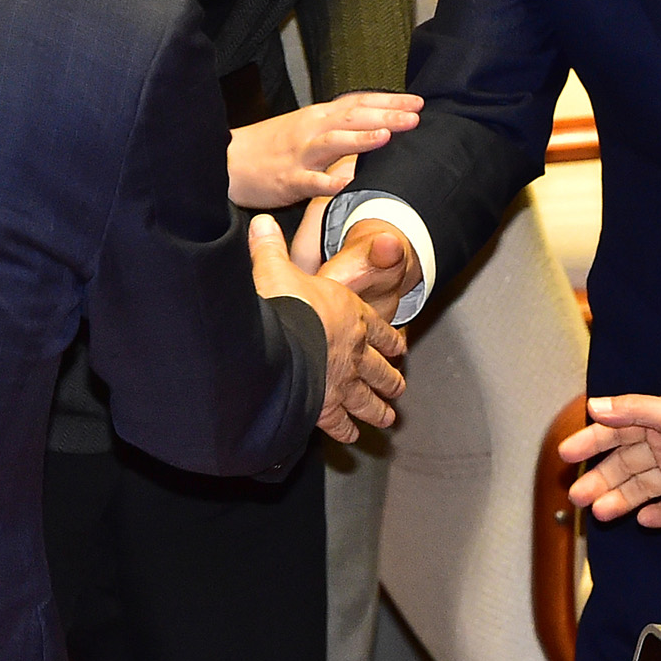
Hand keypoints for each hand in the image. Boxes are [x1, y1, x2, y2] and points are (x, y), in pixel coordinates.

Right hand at [226, 92, 422, 208]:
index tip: (417, 102)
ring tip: (387, 137)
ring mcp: (301, 155)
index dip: (388, 100)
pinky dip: (329, 183)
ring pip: (334, 143)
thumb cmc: (271, 146)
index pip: (359, 102)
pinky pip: (311, 182)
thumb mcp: (306, 128)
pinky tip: (346, 184)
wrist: (229, 161)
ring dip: (361, 139)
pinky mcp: (289, 180)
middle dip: (386, 115)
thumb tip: (376, 123)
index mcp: (319, 116)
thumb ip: (338, 125)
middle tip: (415, 116)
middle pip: (353, 118)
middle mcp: (313, 130)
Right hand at [248, 214, 405, 444]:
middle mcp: (353, 351)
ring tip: (387, 418)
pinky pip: (339, 420)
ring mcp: (342, 381)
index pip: (379, 330)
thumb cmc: (281, 302)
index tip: (399, 348)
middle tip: (399, 390)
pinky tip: (350, 436)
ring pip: (367, 398)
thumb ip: (270, 249)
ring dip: (378, 408)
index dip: (389, 339)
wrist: (277, 341)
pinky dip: (346, 429)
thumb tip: (261, 223)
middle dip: (389, 380)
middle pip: (379, 368)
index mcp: (350, 316)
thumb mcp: (275, 268)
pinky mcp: (325, 405)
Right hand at [560, 394, 660, 526]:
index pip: (618, 431)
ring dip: (621, 499)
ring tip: (601, 513)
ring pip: (644, 488)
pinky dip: (658, 515)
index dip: (592, 441)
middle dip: (600, 479)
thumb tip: (595, 405)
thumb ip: (634, 409)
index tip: (567, 454)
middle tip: (577, 495)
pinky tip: (644, 520)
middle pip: (627, 464)